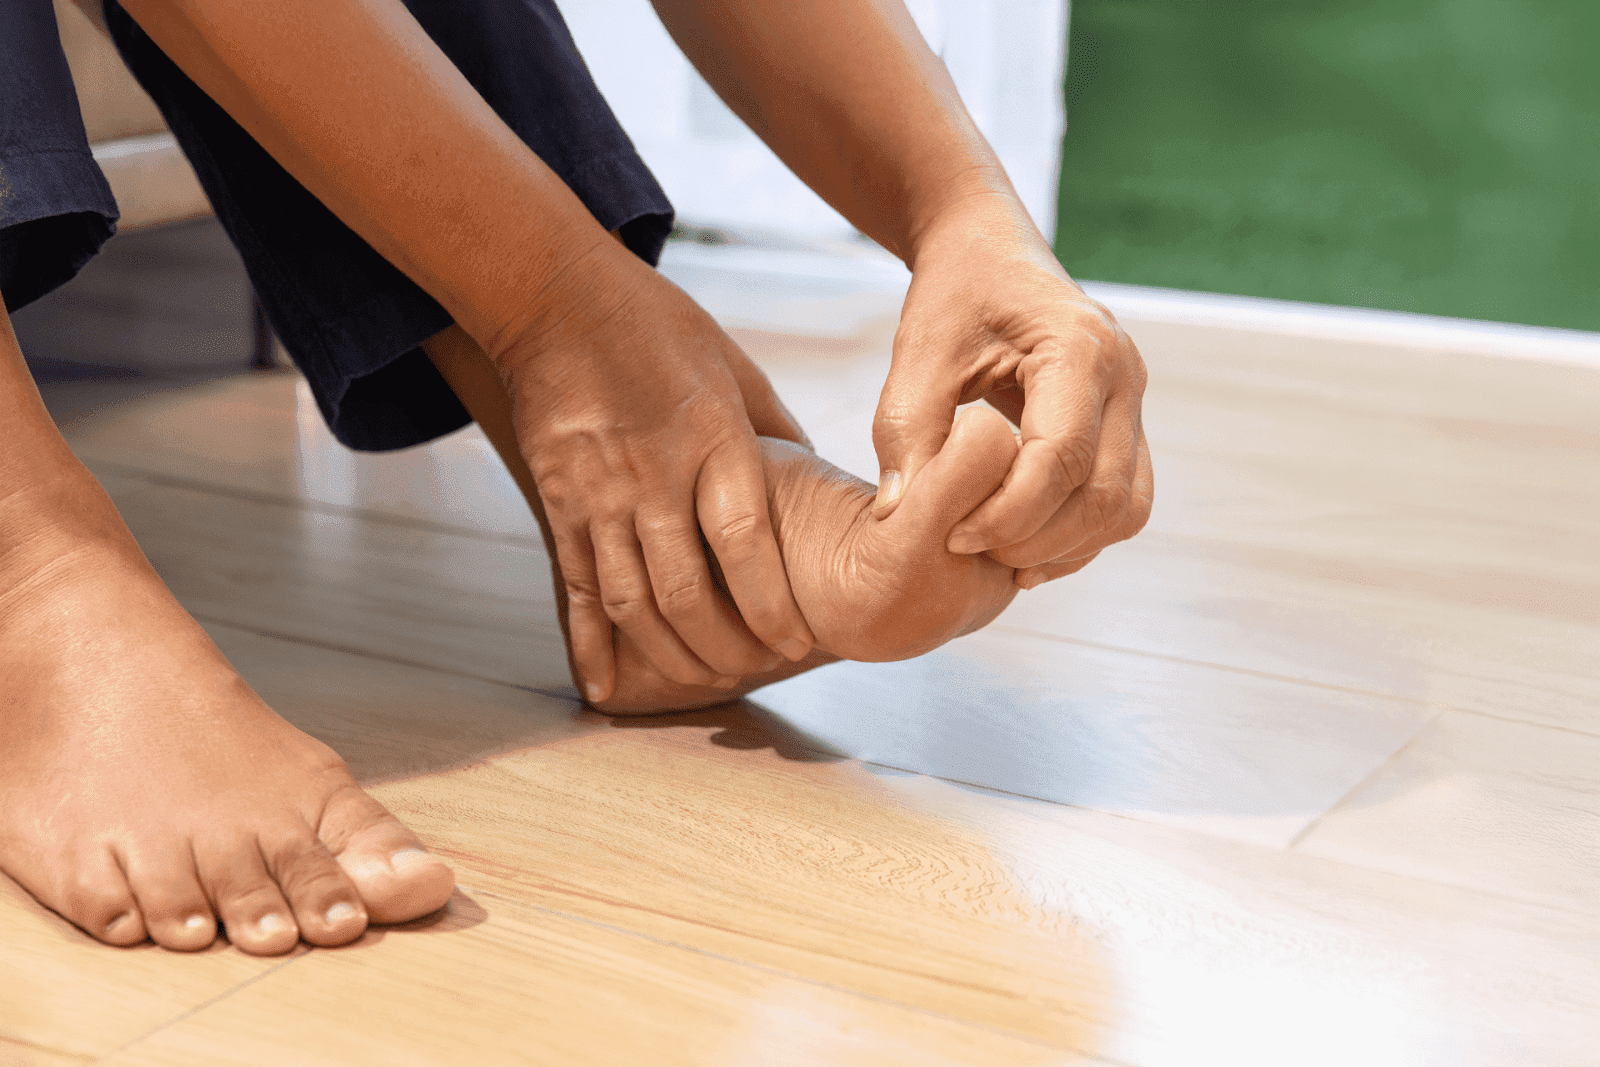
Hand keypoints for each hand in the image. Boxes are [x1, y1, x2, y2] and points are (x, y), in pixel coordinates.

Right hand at [490, 239, 814, 701]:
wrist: (556, 298)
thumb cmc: (659, 327)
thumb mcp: (735, 368)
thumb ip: (774, 434)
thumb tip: (819, 484)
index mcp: (711, 438)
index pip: (744, 542)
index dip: (770, 604)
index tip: (796, 644)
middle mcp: (654, 474)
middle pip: (685, 590)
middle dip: (725, 647)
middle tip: (755, 673)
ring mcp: (599, 494)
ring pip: (632, 601)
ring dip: (669, 655)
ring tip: (704, 681)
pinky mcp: (559, 504)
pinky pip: (575, 588)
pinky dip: (590, 646)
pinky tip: (606, 690)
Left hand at [872, 195, 1153, 587]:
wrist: (990, 253)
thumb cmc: (955, 294)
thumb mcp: (919, 351)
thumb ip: (905, 430)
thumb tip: (898, 512)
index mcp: (1080, 348)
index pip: (1061, 458)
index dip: (1009, 513)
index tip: (952, 535)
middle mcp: (1125, 377)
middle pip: (1105, 496)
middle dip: (1037, 540)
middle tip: (968, 549)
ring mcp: (1134, 404)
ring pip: (1125, 509)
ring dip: (1064, 548)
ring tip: (994, 554)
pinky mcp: (1126, 427)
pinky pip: (1120, 502)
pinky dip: (1077, 536)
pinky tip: (1020, 544)